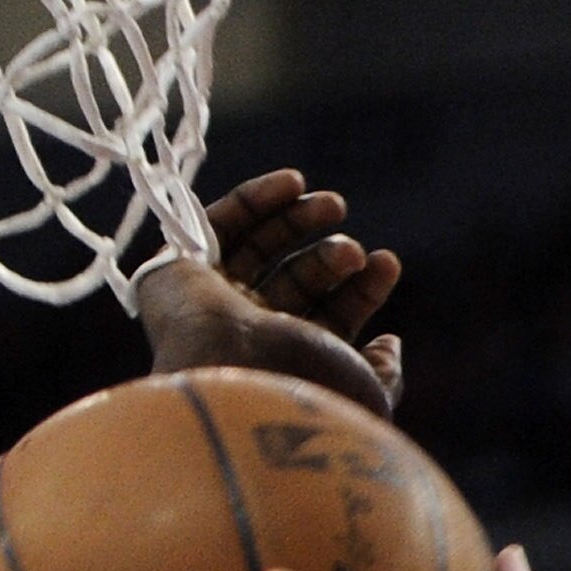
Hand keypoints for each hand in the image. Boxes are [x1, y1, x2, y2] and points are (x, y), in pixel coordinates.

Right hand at [137, 168, 403, 417]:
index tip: (387, 264)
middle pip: (297, 279)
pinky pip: (217, 223)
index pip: (329, 316)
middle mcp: (249, 337)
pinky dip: (255, 199)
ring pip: (259, 248)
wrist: (236, 381)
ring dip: (300, 219)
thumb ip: (383, 372)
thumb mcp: (364, 388)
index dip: (361, 288)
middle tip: (353, 251)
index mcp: (287, 366)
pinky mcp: (180, 270)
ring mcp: (214, 304)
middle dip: (332, 257)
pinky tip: (293, 182)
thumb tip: (390, 343)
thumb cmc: (305, 388)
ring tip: (335, 206)